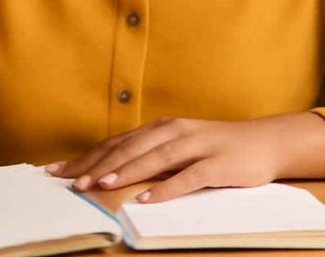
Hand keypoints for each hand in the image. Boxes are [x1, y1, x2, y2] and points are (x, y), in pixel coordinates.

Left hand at [45, 113, 324, 202]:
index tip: (58, 171)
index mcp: (161, 128)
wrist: (266, 142)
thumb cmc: (216, 148)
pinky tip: (148, 197)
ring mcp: (197, 146)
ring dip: (127, 171)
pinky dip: (167, 187)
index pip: (116, 143)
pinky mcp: (218, 164)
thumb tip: (107, 170)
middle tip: (73, 181)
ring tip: (101, 184)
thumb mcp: (179, 147)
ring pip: (155, 158)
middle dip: (99, 164)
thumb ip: (149, 155)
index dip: (87, 156)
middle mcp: (175, 131)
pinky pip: (189, 177)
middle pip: (130, 148)